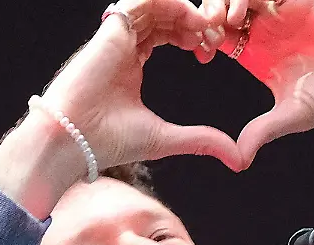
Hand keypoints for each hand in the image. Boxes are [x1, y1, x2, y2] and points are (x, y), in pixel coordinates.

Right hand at [0, 0, 242, 216]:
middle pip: (163, 15)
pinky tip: (189, 19)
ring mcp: (115, 37)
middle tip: (216, 39)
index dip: (192, 35)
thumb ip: (202, 140)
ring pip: (154, 5)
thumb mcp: (168, 139)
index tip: (210, 53)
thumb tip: (240, 160)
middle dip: (193, 21)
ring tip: (205, 30)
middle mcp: (123, 47)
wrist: (73, 141)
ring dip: (185, 11)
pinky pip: (140, 2)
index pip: (165, 34)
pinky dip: (167, 2)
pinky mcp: (111, 32)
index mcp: (131, 64)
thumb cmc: (109, 142)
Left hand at [196, 0, 313, 165]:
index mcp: (257, 54)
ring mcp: (285, 8)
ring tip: (230, 18)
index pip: (216, 36)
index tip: (201, 51)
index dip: (202, 38)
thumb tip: (237, 161)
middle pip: (222, 8)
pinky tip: (252, 7)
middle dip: (208, 13)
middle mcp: (267, 29)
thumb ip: (262, 132)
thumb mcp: (294, 116)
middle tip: (209, 28)